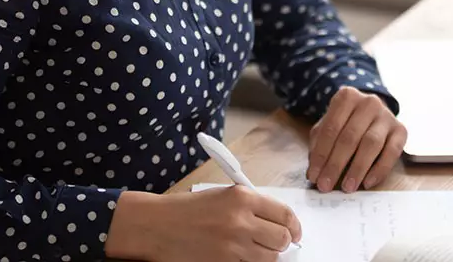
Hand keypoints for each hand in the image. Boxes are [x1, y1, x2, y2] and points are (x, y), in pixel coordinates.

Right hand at [106, 186, 301, 261]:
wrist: (157, 225)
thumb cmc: (186, 209)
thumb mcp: (221, 196)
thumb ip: (250, 205)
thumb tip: (276, 220)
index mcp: (242, 197)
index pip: (285, 214)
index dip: (295, 226)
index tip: (295, 232)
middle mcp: (241, 220)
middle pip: (282, 239)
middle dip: (282, 242)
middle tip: (275, 243)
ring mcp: (233, 245)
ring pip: (270, 258)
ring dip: (266, 255)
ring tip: (253, 249)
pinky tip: (238, 256)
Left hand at [307, 87, 406, 192]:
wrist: (373, 112)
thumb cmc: (346, 121)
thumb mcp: (329, 125)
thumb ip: (319, 144)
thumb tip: (314, 171)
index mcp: (346, 96)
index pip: (331, 128)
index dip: (321, 155)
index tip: (313, 176)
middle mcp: (368, 102)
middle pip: (350, 137)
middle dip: (336, 164)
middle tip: (326, 185)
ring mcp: (386, 115)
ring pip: (371, 144)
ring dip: (357, 168)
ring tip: (347, 187)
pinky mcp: (401, 130)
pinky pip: (392, 152)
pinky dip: (379, 169)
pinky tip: (367, 183)